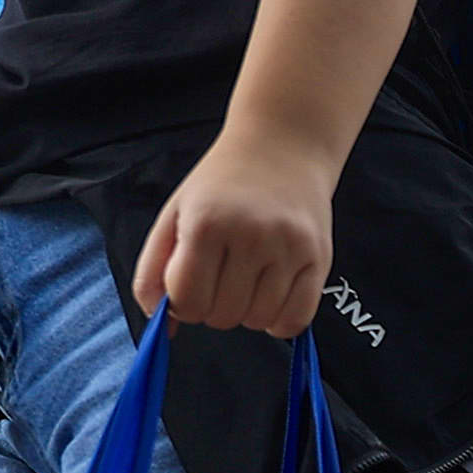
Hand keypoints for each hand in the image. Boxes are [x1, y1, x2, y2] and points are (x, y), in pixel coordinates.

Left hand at [135, 125, 335, 335]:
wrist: (282, 147)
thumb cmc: (223, 184)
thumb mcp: (175, 214)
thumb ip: (154, 270)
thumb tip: (162, 326)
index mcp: (206, 223)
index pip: (187, 301)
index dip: (182, 304)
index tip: (190, 287)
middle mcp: (250, 235)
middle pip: (221, 316)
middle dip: (213, 307)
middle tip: (220, 278)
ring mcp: (288, 248)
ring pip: (258, 321)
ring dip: (246, 313)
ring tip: (247, 280)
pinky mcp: (318, 258)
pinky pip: (296, 320)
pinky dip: (279, 322)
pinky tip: (270, 298)